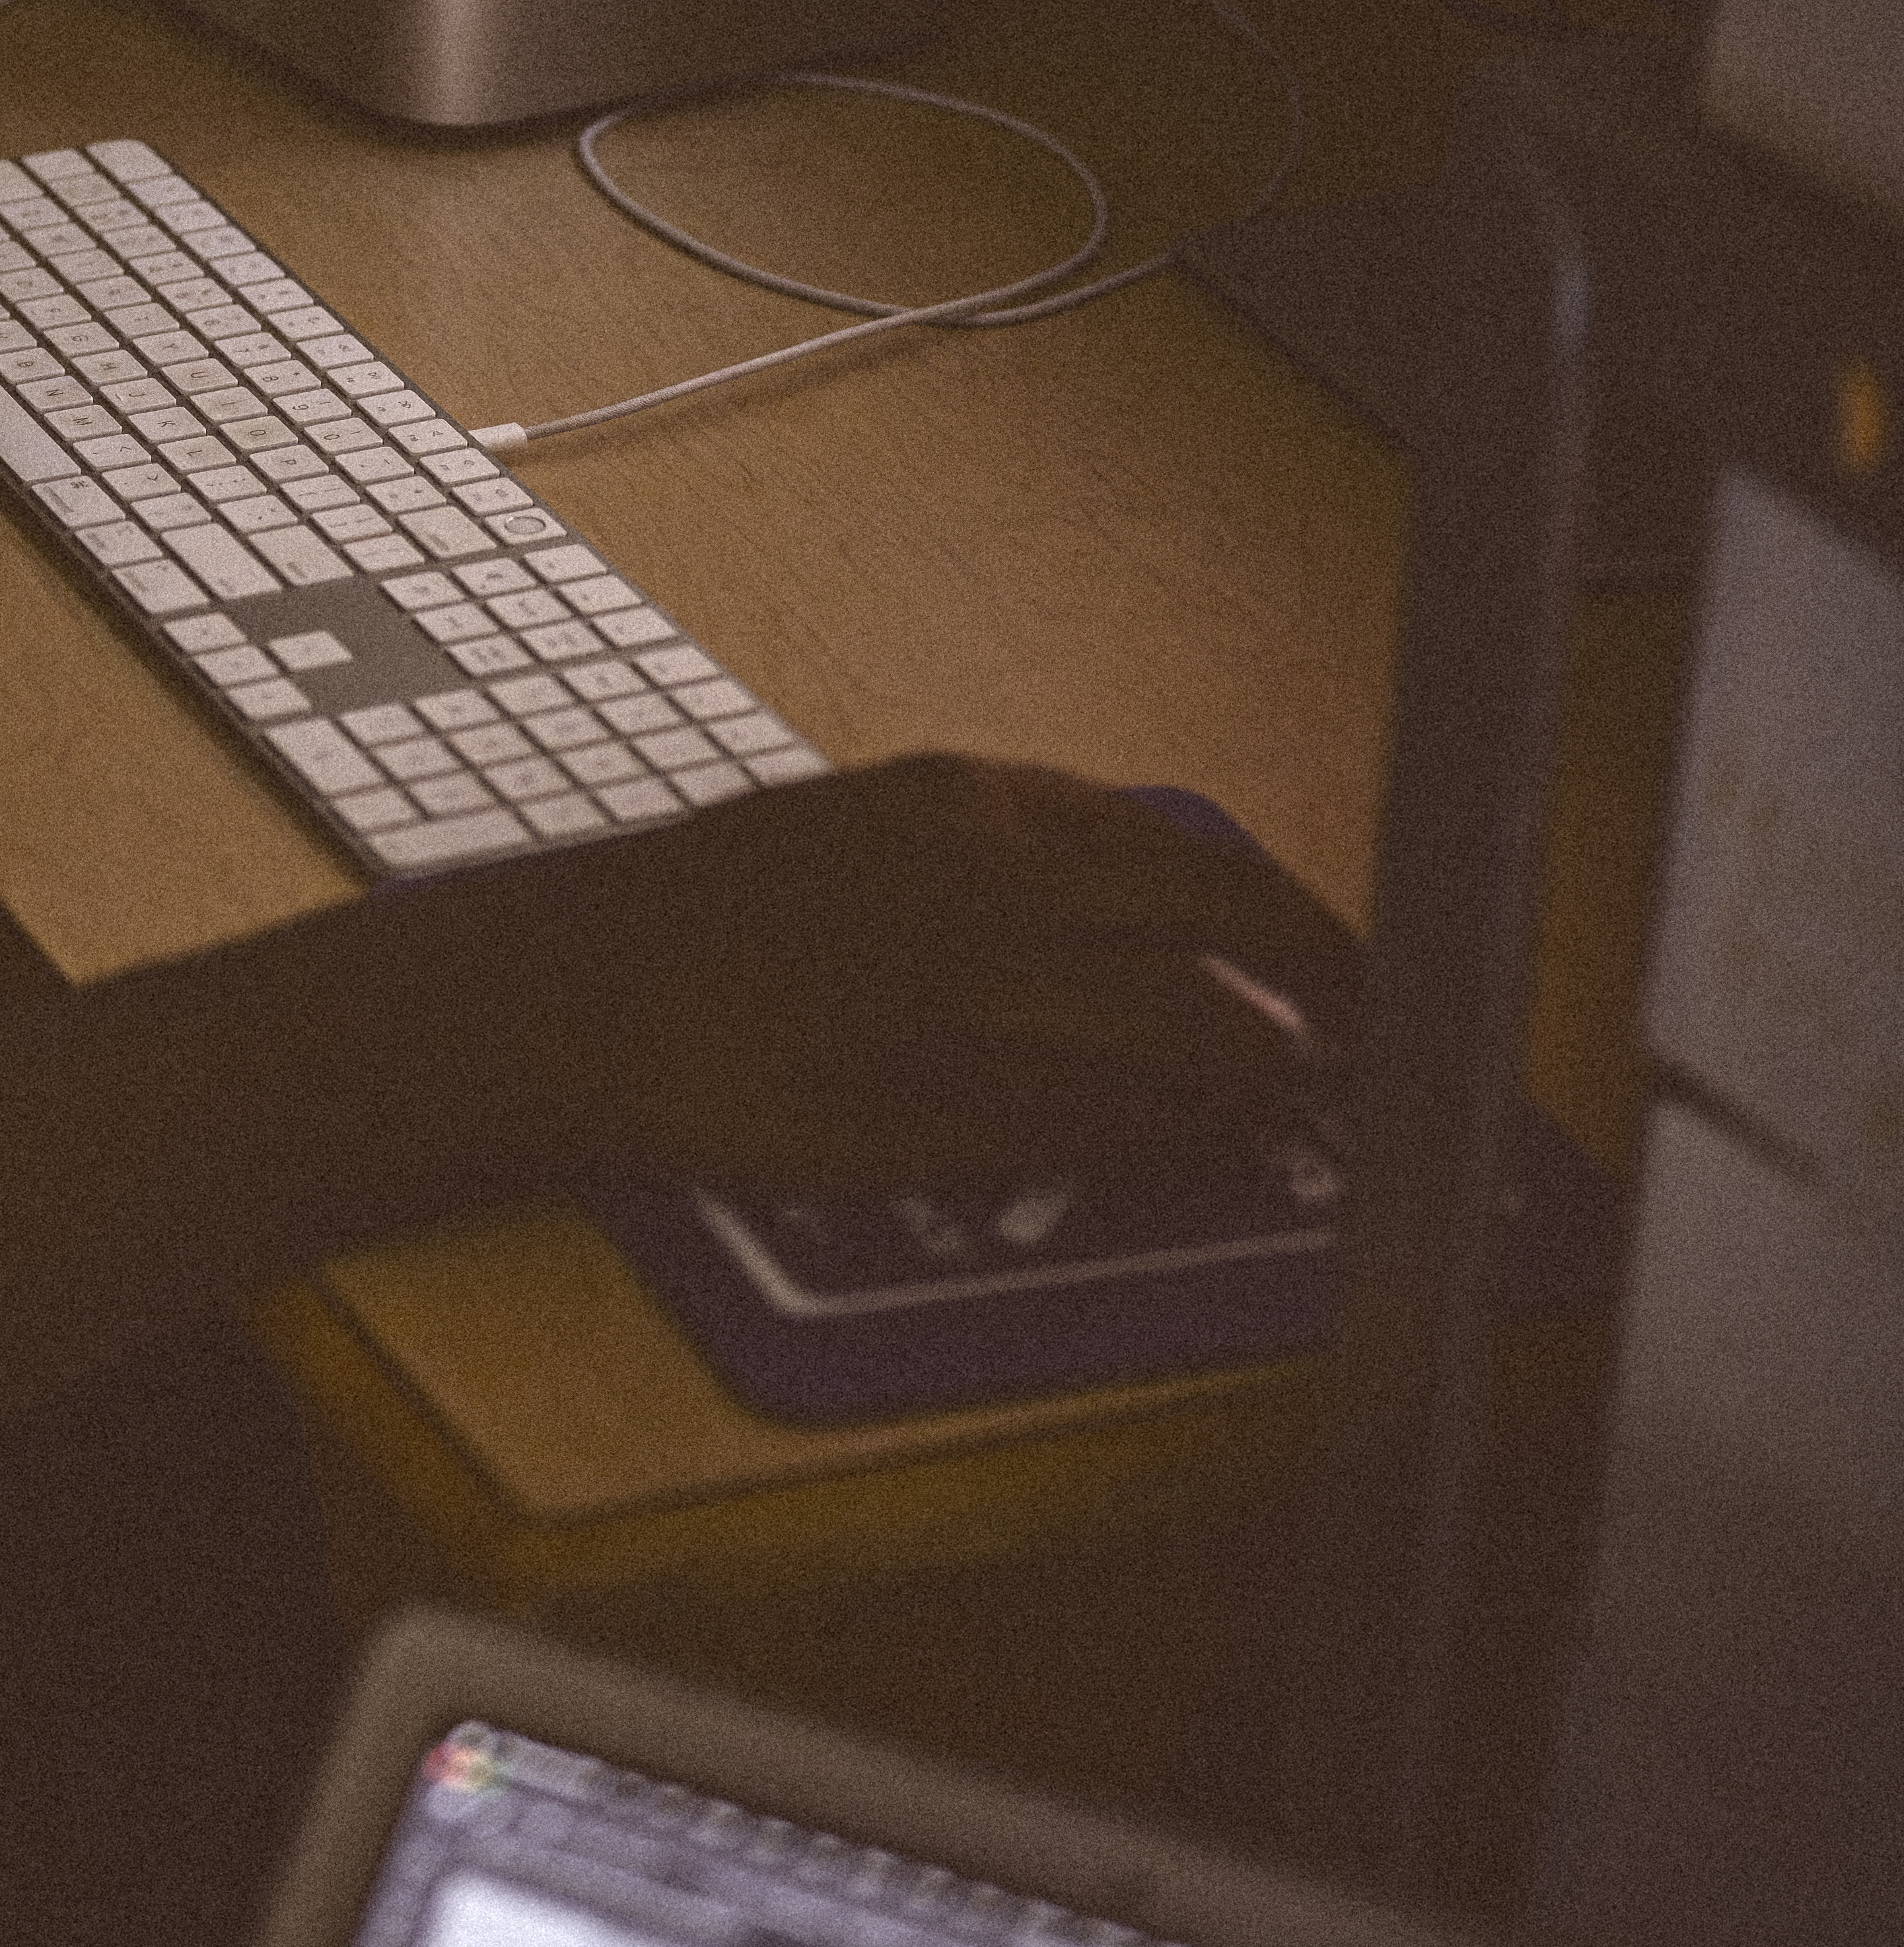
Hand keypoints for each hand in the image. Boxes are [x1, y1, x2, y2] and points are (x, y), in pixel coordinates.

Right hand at [530, 757, 1365, 1201]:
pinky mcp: (945, 1105)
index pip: (1185, 848)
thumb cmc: (707, 909)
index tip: (1320, 941)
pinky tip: (1196, 1142)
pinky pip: (1104, 1124)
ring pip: (1188, 1034)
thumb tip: (1115, 887)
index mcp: (972, 804)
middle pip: (1224, 927)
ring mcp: (977, 1000)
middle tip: (1366, 1023)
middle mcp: (997, 888)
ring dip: (1259, 1071)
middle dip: (1321, 978)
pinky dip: (1170, 1134)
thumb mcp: (864, 822)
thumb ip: (991, 846)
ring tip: (1290, 1094)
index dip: (1276, 905)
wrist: (580, 991)